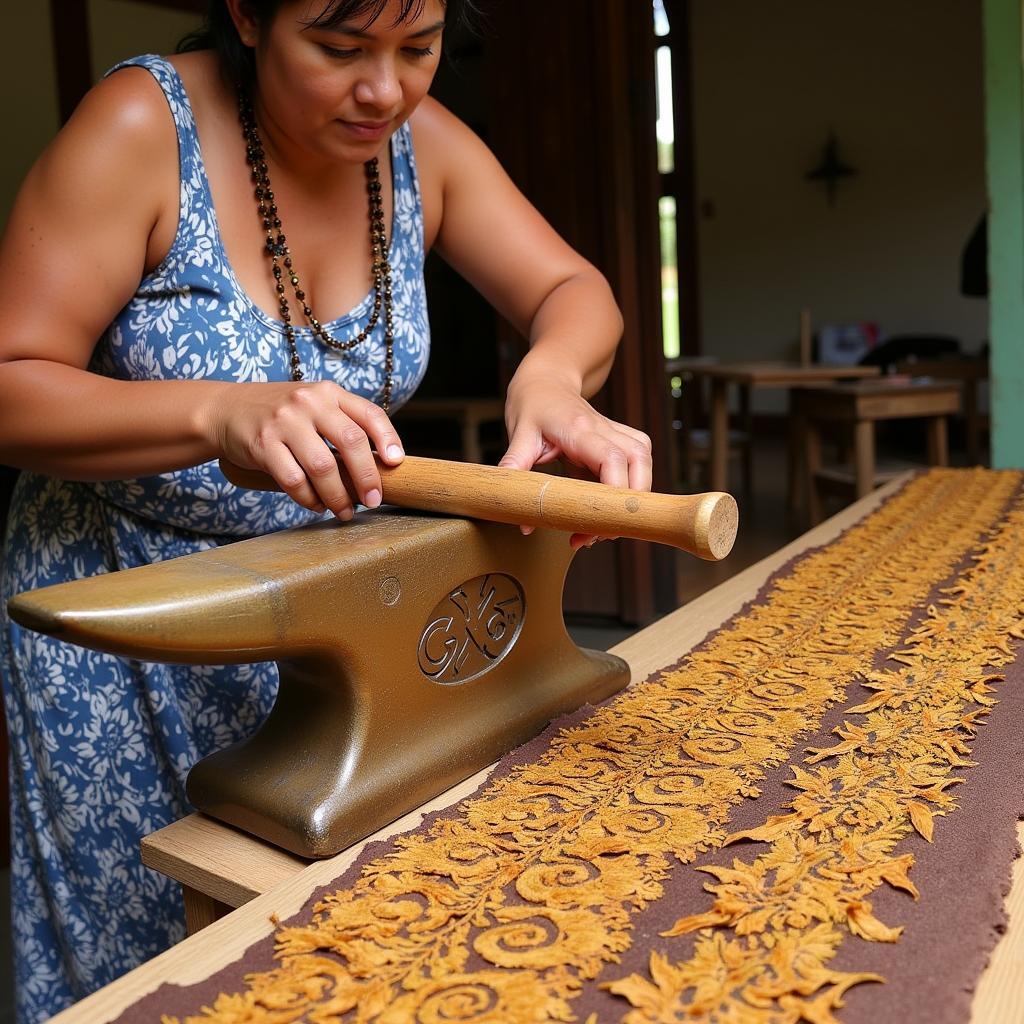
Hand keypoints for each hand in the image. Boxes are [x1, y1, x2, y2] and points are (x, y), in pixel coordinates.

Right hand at [202, 381, 404, 518]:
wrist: (226, 409)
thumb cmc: (281, 414)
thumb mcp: (314, 405)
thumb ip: (342, 424)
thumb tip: (379, 465)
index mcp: (329, 393)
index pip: (370, 414)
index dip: (388, 439)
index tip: (396, 463)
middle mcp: (309, 402)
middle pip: (351, 442)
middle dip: (367, 478)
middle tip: (372, 500)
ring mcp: (285, 422)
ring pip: (323, 467)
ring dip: (338, 496)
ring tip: (344, 511)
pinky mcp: (263, 444)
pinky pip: (293, 480)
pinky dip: (309, 499)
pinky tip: (316, 505)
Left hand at [499, 370, 652, 547]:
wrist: (546, 379)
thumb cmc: (532, 404)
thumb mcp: (518, 435)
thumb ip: (515, 470)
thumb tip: (521, 517)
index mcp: (579, 429)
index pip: (612, 459)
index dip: (614, 493)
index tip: (599, 522)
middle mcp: (602, 428)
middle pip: (637, 462)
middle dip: (628, 502)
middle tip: (601, 534)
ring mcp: (613, 430)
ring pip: (643, 460)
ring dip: (634, 494)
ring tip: (608, 524)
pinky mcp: (618, 437)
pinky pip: (638, 459)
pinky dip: (633, 483)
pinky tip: (613, 503)